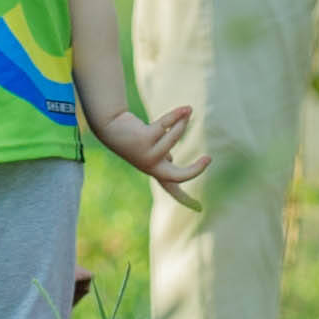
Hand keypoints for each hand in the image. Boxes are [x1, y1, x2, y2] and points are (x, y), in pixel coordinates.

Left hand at [87, 101, 206, 211]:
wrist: (110, 128)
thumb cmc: (135, 139)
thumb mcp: (151, 151)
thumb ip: (164, 157)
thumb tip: (172, 159)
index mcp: (155, 170)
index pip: (172, 190)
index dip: (186, 200)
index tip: (199, 209)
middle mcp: (151, 166)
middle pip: (178, 177)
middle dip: (195, 170)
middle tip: (208, 158)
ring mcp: (147, 154)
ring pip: (173, 139)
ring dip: (181, 124)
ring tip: (188, 111)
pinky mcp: (144, 139)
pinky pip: (166, 125)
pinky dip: (177, 115)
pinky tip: (186, 109)